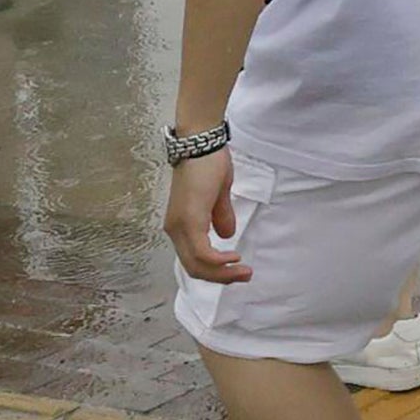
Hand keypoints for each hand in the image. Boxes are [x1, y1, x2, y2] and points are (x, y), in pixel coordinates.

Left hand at [164, 149, 247, 283]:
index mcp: (180, 225)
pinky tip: (234, 257)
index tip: (237, 270)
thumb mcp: (218, 194)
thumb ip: (220, 215)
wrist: (200, 142)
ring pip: (197, 264)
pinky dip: (219, 261)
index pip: (193, 260)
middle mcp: (175, 230)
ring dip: (222, 273)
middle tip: (245, 276)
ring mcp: (180, 226)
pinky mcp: (189, 221)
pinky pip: (202, 252)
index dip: (215, 270)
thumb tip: (226, 234)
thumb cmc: (208, 163)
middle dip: (221, 277)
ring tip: (243, 271)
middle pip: (194, 268)